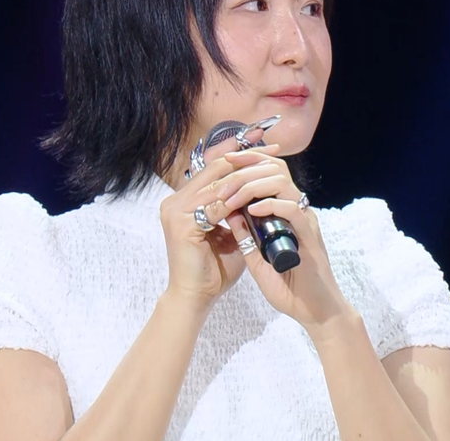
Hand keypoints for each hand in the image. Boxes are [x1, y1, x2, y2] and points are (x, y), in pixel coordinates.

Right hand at [157, 130, 276, 312]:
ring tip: (271, 169)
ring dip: (246, 177)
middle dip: (248, 159)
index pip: (215, 169)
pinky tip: (258, 196)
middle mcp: (175, 201)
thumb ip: (239, 214)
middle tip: (274, 151)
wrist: (196, 298)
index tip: (269, 151)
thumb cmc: (214, 271)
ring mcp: (175, 211)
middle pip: (215, 169)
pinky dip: (237, 200)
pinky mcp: (180, 224)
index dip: (242, 158)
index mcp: (184, 201)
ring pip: (217, 184)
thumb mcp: (231, 234)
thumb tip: (260, 194)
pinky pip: (214, 205)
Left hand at [221, 149, 353, 334]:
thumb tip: (227, 212)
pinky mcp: (310, 236)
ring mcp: (305, 221)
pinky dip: (271, 205)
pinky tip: (252, 210)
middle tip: (221, 178)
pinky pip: (293, 209)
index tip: (222, 162)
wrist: (314, 312)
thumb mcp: (256, 258)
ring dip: (252, 185)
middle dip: (245, 167)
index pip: (269, 172)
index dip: (247, 161)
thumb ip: (245, 235)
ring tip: (231, 197)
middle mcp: (298, 211)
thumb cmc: (289, 288)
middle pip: (275, 168)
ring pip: (282, 183)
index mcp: (286, 212)